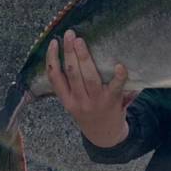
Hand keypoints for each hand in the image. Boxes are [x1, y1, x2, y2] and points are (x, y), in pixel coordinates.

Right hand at [46, 29, 137, 146]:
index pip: (55, 78)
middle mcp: (79, 101)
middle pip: (72, 73)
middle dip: (69, 52)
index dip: (51, 59)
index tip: (53, 42)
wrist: (105, 136)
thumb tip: (63, 51)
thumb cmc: (88, 112)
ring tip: (81, 41)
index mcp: (67, 100)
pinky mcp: (112, 102)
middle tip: (69, 34)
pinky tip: (119, 65)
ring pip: (89, 77)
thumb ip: (68, 85)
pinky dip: (118, 76)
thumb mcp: (72, 103)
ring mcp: (96, 101)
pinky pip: (116, 87)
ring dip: (84, 57)